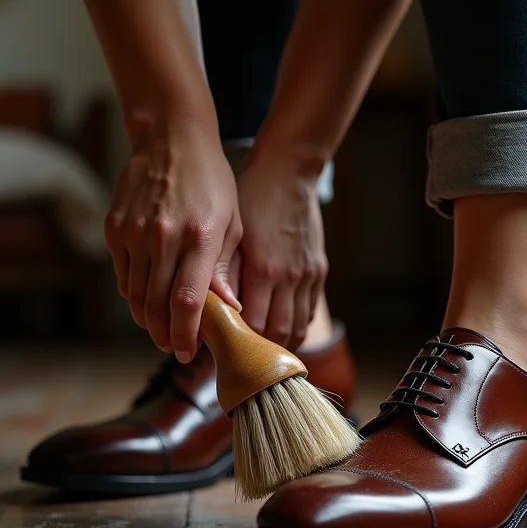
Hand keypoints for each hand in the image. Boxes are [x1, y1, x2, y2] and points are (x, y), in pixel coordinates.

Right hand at [105, 118, 241, 361]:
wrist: (172, 138)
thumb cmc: (212, 181)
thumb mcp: (232, 222)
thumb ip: (224, 267)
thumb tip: (227, 309)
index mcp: (200, 237)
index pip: (187, 302)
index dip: (185, 335)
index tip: (187, 353)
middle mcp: (163, 237)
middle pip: (156, 305)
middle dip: (164, 334)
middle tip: (174, 346)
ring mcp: (134, 232)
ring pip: (135, 294)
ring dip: (148, 318)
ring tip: (162, 328)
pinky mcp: (115, 227)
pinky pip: (122, 274)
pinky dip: (134, 294)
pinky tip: (148, 299)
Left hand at [233, 150, 326, 350]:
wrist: (288, 172)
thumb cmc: (251, 198)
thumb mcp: (230, 232)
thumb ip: (221, 273)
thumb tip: (207, 309)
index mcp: (262, 269)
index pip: (250, 325)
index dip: (236, 341)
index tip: (219, 347)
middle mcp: (288, 277)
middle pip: (275, 333)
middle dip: (256, 350)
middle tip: (236, 355)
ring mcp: (307, 275)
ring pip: (296, 328)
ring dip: (278, 344)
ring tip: (257, 350)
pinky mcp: (318, 270)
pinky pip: (310, 311)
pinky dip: (296, 327)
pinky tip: (280, 328)